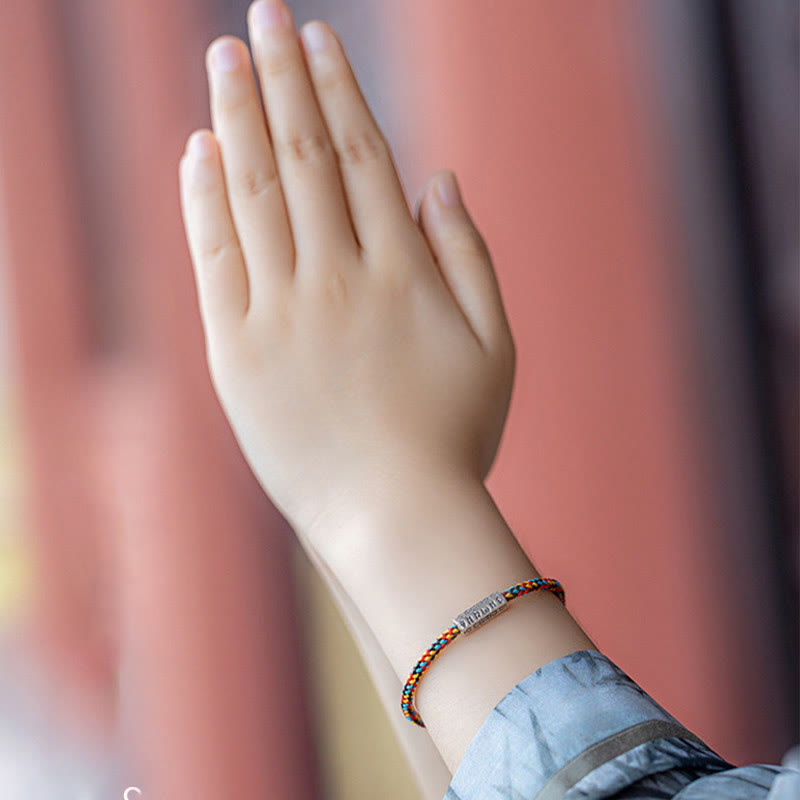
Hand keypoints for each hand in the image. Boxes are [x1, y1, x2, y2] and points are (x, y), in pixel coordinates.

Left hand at [179, 1, 514, 542]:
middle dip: (283, 78)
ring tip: (225, 56)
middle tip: (265, 15)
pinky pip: (216, 258)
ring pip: (257, 193)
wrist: (394, 516)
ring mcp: (283, 313)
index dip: (339, 91)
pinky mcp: (238, 351)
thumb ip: (469, 256)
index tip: (320, 41)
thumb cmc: (455, 435)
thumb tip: (439, 178)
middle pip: (306, 157)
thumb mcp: (494, 344)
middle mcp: (340, 279)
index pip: (364, 157)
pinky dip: (205, 198)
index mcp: (403, 272)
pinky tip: (200, 148)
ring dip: (240, 116)